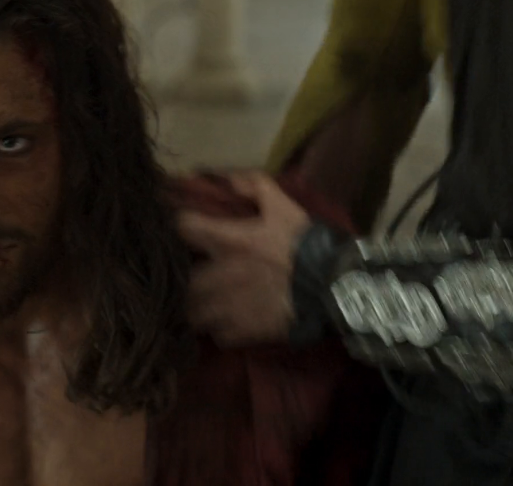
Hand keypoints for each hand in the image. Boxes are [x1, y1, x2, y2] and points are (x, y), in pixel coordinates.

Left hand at [178, 171, 311, 345]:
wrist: (336, 287)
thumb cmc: (307, 244)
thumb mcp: (285, 207)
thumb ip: (255, 185)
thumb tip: (226, 178)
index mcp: (230, 241)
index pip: (183, 227)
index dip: (177, 226)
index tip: (178, 229)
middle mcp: (221, 275)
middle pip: (179, 280)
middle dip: (179, 278)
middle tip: (185, 275)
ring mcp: (229, 307)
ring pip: (192, 312)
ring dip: (194, 306)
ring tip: (200, 302)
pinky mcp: (243, 332)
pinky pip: (217, 335)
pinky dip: (218, 329)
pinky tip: (224, 322)